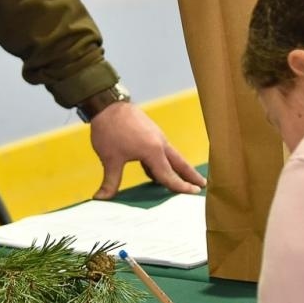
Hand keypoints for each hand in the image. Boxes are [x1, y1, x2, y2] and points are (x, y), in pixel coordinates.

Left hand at [89, 102, 205, 198]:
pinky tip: (156, 171)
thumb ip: (110, 181)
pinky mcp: (151, 132)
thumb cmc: (109, 130)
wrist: (107, 104)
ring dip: (179, 168)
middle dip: (191, 175)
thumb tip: (101, 198)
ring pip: (172, 156)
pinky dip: (165, 161)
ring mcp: (157, 136)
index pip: (169, 175)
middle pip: (179, 162)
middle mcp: (160, 143)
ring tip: (185, 179)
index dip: (181, 186)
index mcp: (153, 151)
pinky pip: (162, 150)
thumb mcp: (109, 158)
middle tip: (202, 185)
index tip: (194, 193)